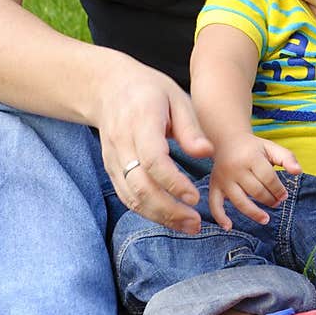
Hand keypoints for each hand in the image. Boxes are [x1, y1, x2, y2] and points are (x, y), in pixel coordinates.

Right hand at [97, 62, 211, 233]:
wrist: (108, 89)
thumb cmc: (150, 91)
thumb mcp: (176, 97)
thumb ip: (190, 128)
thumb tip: (207, 153)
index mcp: (141, 121)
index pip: (153, 160)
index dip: (173, 182)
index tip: (195, 197)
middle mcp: (122, 143)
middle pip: (140, 185)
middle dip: (168, 209)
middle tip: (195, 221)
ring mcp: (113, 158)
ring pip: (132, 196)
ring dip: (160, 216)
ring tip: (188, 225)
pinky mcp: (111, 169)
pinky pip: (127, 196)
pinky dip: (148, 211)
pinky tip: (170, 218)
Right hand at [208, 136, 301, 229]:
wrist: (227, 140)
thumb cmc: (254, 147)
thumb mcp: (271, 147)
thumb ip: (287, 158)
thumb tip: (298, 172)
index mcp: (250, 157)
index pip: (268, 178)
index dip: (278, 190)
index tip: (284, 196)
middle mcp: (235, 168)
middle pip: (256, 191)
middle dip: (269, 200)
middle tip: (276, 203)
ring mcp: (223, 179)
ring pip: (239, 201)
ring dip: (253, 213)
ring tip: (265, 219)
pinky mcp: (215, 186)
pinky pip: (215, 204)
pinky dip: (220, 217)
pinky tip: (229, 227)